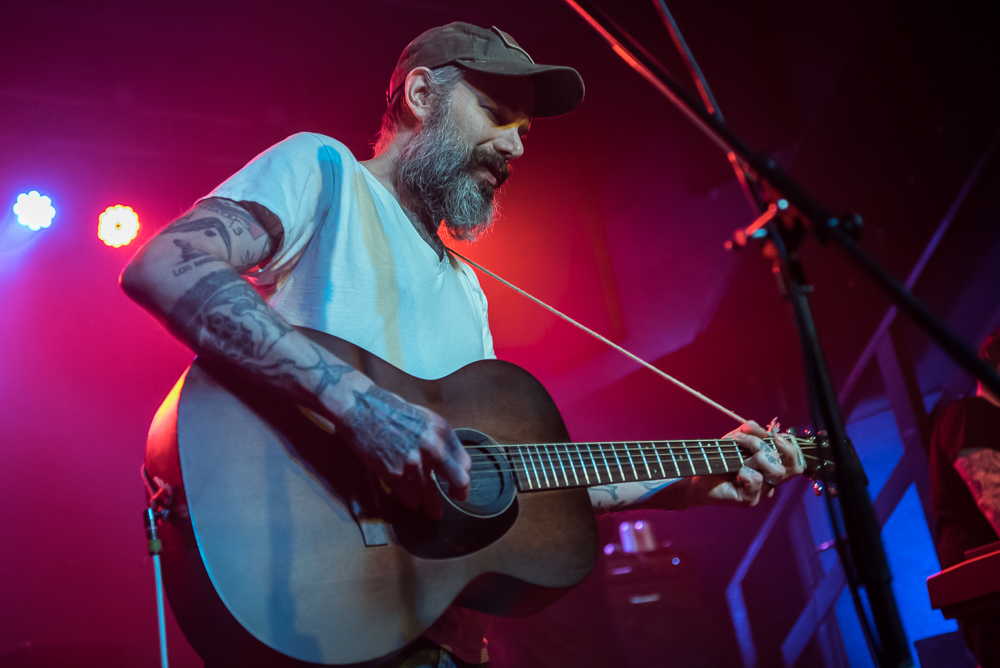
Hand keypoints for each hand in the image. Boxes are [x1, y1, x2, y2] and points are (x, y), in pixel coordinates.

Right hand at [341, 384, 470, 518]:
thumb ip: (439, 437)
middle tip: (459, 498)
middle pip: (457, 479)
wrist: (362, 410)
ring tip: (436, 513)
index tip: (460, 479)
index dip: (463, 471)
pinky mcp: (394, 473)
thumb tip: (451, 458)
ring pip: (430, 493)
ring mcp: (414, 462)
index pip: (463, 459)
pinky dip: (411, 501)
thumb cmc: (392, 411)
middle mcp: (432, 447)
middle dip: (459, 492)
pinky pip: (408, 495)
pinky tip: (414, 505)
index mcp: (441, 430)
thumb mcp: (424, 418)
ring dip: (433, 506)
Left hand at [686, 420, 804, 506]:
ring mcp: (762, 491)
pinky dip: (744, 470)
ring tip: (735, 455)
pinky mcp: (750, 499)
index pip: (796, 461)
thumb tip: (761, 430)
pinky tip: (734, 472)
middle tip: (740, 440)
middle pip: (787, 466)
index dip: (791, 448)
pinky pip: (757, 479)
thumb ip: (752, 429)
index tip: (776, 437)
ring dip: (754, 456)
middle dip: (762, 446)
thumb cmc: (721, 456)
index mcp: (772, 465)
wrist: (699, 471)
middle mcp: (771, 480)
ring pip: (775, 471)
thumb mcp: (738, 438)